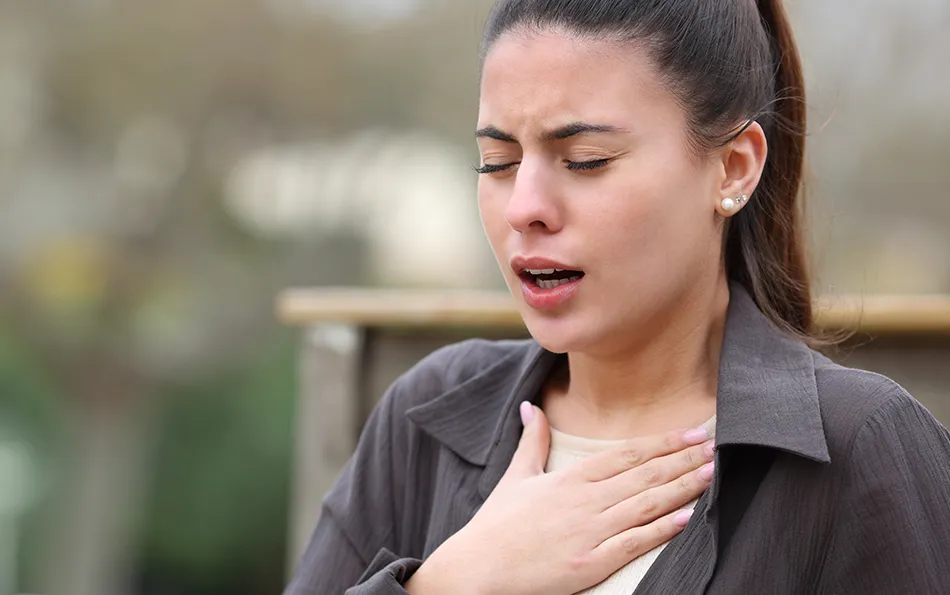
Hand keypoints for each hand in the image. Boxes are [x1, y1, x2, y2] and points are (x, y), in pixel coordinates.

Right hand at [405, 402, 714, 594]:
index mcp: (571, 478)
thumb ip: (532, 440)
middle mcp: (586, 500)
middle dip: (684, 459)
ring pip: (646, 504)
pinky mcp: (591, 564)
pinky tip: (687, 517)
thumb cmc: (497, 523)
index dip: (663, 442)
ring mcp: (590, 532)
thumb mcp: (516, 475)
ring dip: (683, 487)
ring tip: (712, 474)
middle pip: (645, 475)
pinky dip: (662, 529)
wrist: (479, 568)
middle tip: (717, 445)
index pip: (628, 454)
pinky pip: (634, 543)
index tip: (693, 431)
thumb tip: (529, 405)